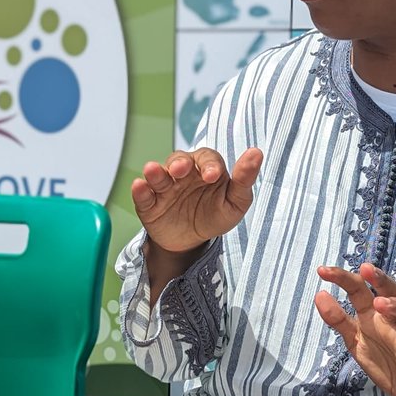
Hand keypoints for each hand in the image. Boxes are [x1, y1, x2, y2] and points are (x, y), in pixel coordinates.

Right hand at [132, 147, 262, 253]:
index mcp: (206, 168)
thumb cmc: (215, 214)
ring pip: (158, 174)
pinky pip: (142, 194)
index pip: (207, 158)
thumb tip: (256, 153)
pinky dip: (139, 190)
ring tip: (152, 170)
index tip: (213, 176)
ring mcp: (164, 187)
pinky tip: (139, 186)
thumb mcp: (235, 202)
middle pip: (179, 160)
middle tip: (181, 170)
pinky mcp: (149, 203)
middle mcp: (183, 173)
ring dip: (155, 172)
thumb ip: (245, 179)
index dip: (209, 164)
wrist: (192, 242)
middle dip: (179, 163)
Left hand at [315, 263, 395, 395]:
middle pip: (391, 292)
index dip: (343, 279)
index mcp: (374, 315)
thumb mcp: (355, 342)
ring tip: (380, 303)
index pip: (360, 290)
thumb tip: (319, 294)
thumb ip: (338, 320)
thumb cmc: (385, 362)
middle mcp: (394, 320)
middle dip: (379, 279)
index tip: (323, 270)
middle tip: (365, 269)